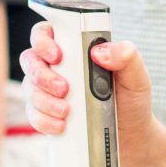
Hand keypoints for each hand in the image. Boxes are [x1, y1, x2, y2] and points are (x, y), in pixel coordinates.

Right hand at [21, 24, 154, 155]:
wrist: (130, 134)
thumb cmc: (131, 99)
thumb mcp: (136, 76)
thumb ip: (126, 57)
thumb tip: (99, 51)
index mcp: (76, 49)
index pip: (47, 32)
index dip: (43, 40)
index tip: (57, 56)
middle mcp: (58, 66)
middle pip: (30, 59)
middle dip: (42, 75)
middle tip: (64, 89)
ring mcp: (48, 90)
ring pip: (29, 88)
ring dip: (43, 100)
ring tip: (65, 112)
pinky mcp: (46, 113)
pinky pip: (33, 114)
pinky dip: (43, 120)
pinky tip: (60, 125)